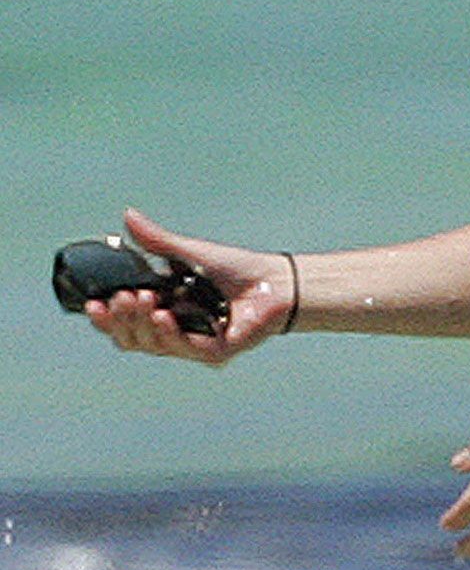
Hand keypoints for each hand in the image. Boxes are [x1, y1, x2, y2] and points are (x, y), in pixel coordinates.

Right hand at [83, 208, 295, 366]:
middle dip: (121, 319)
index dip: (105, 318)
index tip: (93, 304)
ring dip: (142, 323)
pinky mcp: (213, 353)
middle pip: (131, 338)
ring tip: (142, 300)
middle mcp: (173, 333)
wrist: (275, 281)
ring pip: (152, 345)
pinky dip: (169, 334)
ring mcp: (192, 346)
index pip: (123, 324)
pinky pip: (183, 349)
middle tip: (123, 298)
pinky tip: (163, 317)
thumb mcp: (188, 253)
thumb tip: (128, 216)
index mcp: (161, 312)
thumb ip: (157, 242)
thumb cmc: (235, 269)